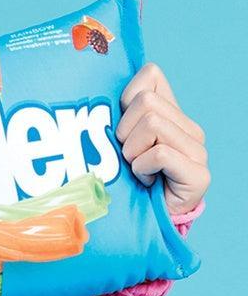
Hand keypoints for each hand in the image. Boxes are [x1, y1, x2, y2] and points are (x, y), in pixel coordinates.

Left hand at [115, 62, 209, 215]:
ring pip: (152, 124)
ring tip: (137, 169)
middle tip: (128, 156)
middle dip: (124, 131)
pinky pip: (159, 154)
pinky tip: (146, 181)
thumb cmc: (122, 179)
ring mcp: (197, 150)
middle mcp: (189, 127)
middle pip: (146, 102)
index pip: (151, 74)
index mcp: (171, 114)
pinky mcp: (199, 173)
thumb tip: (96, 86)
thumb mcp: (115, 139)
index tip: (122, 125)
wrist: (140, 220)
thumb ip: (116, 113)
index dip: (126, 96)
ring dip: (132, 152)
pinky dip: (142, 169)